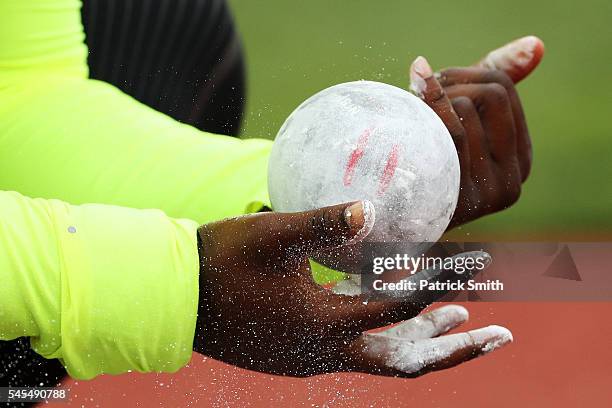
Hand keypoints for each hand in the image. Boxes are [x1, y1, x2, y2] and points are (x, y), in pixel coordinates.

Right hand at [193, 201, 511, 376]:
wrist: (176, 298)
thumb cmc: (220, 262)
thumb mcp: (271, 236)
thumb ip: (322, 224)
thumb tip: (370, 209)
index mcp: (322, 324)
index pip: (400, 302)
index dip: (443, 280)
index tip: (478, 260)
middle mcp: (326, 352)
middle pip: (406, 360)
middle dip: (457, 349)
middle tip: (503, 334)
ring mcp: (314, 357)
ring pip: (384, 357)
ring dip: (425, 341)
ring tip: (462, 321)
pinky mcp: (303, 351)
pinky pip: (359, 349)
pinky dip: (389, 334)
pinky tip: (400, 311)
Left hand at [409, 36, 544, 227]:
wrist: (391, 216)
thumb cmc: (425, 161)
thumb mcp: (462, 121)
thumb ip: (493, 85)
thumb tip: (536, 45)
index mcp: (521, 158)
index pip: (502, 85)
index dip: (462, 75)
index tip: (435, 86)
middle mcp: (516, 178)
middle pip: (492, 92)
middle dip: (449, 84)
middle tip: (417, 96)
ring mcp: (492, 192)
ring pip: (465, 106)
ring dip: (430, 103)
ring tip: (412, 121)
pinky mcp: (463, 199)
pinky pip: (451, 133)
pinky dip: (428, 111)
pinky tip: (410, 107)